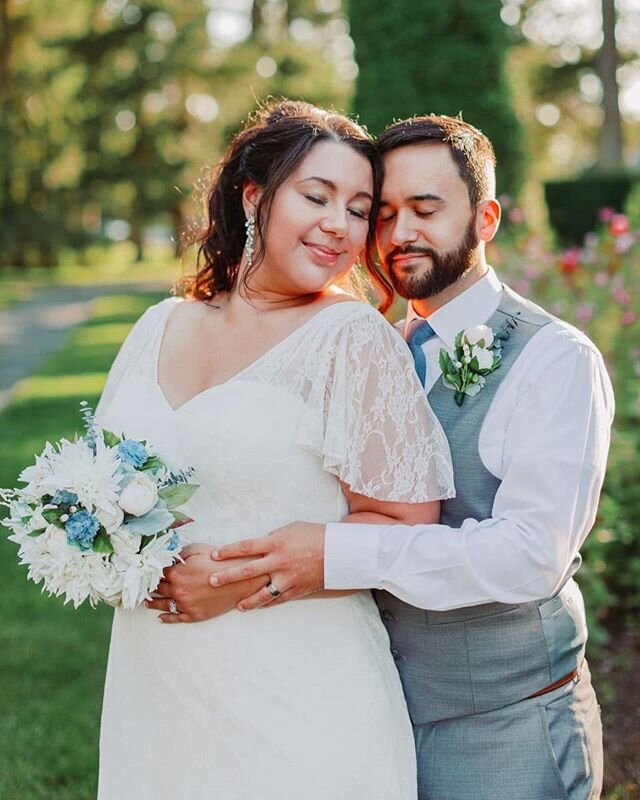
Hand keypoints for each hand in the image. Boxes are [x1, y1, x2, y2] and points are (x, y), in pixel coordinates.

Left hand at [146, 543, 268, 622]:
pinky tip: (160, 617)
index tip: (144, 572)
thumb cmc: (221, 562)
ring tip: (145, 601)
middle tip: (140, 587)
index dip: (151, 571)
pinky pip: (175, 618)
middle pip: (158, 589)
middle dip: (149, 586)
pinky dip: (166, 618)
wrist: (241, 580)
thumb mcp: (198, 550)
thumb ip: (180, 553)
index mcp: (177, 573)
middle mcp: (178, 590)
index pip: (157, 573)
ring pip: (162, 604)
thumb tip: (167, 557)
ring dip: (152, 602)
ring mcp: (186, 605)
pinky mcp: (194, 615)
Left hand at [209, 522, 324, 610]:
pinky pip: (277, 600)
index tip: (213, 555)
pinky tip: (258, 607)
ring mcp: (287, 578)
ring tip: (236, 606)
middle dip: (227, 577)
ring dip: (247, 601)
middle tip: (211, 581)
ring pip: (261, 593)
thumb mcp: (290, 529)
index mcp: (276, 543)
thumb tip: (258, 546)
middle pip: (247, 571)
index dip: (227, 551)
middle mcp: (278, 561)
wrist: (339, 552)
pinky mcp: (296, 590)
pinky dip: (266, 604)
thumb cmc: (314, 535)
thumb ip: (272, 538)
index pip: (245, 547)